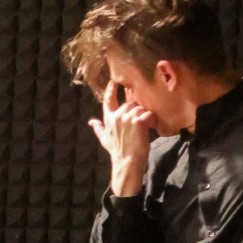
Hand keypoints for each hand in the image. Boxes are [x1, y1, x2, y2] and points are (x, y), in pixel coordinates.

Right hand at [89, 81, 153, 195]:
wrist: (126, 161)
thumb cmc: (117, 151)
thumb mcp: (104, 139)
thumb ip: (98, 128)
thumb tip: (91, 122)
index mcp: (108, 119)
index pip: (108, 100)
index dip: (111, 89)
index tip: (114, 81)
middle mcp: (116, 117)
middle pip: (130, 103)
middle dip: (136, 109)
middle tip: (139, 121)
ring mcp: (127, 119)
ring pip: (140, 108)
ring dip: (144, 115)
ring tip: (144, 126)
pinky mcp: (138, 122)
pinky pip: (148, 114)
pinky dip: (151, 120)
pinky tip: (149, 127)